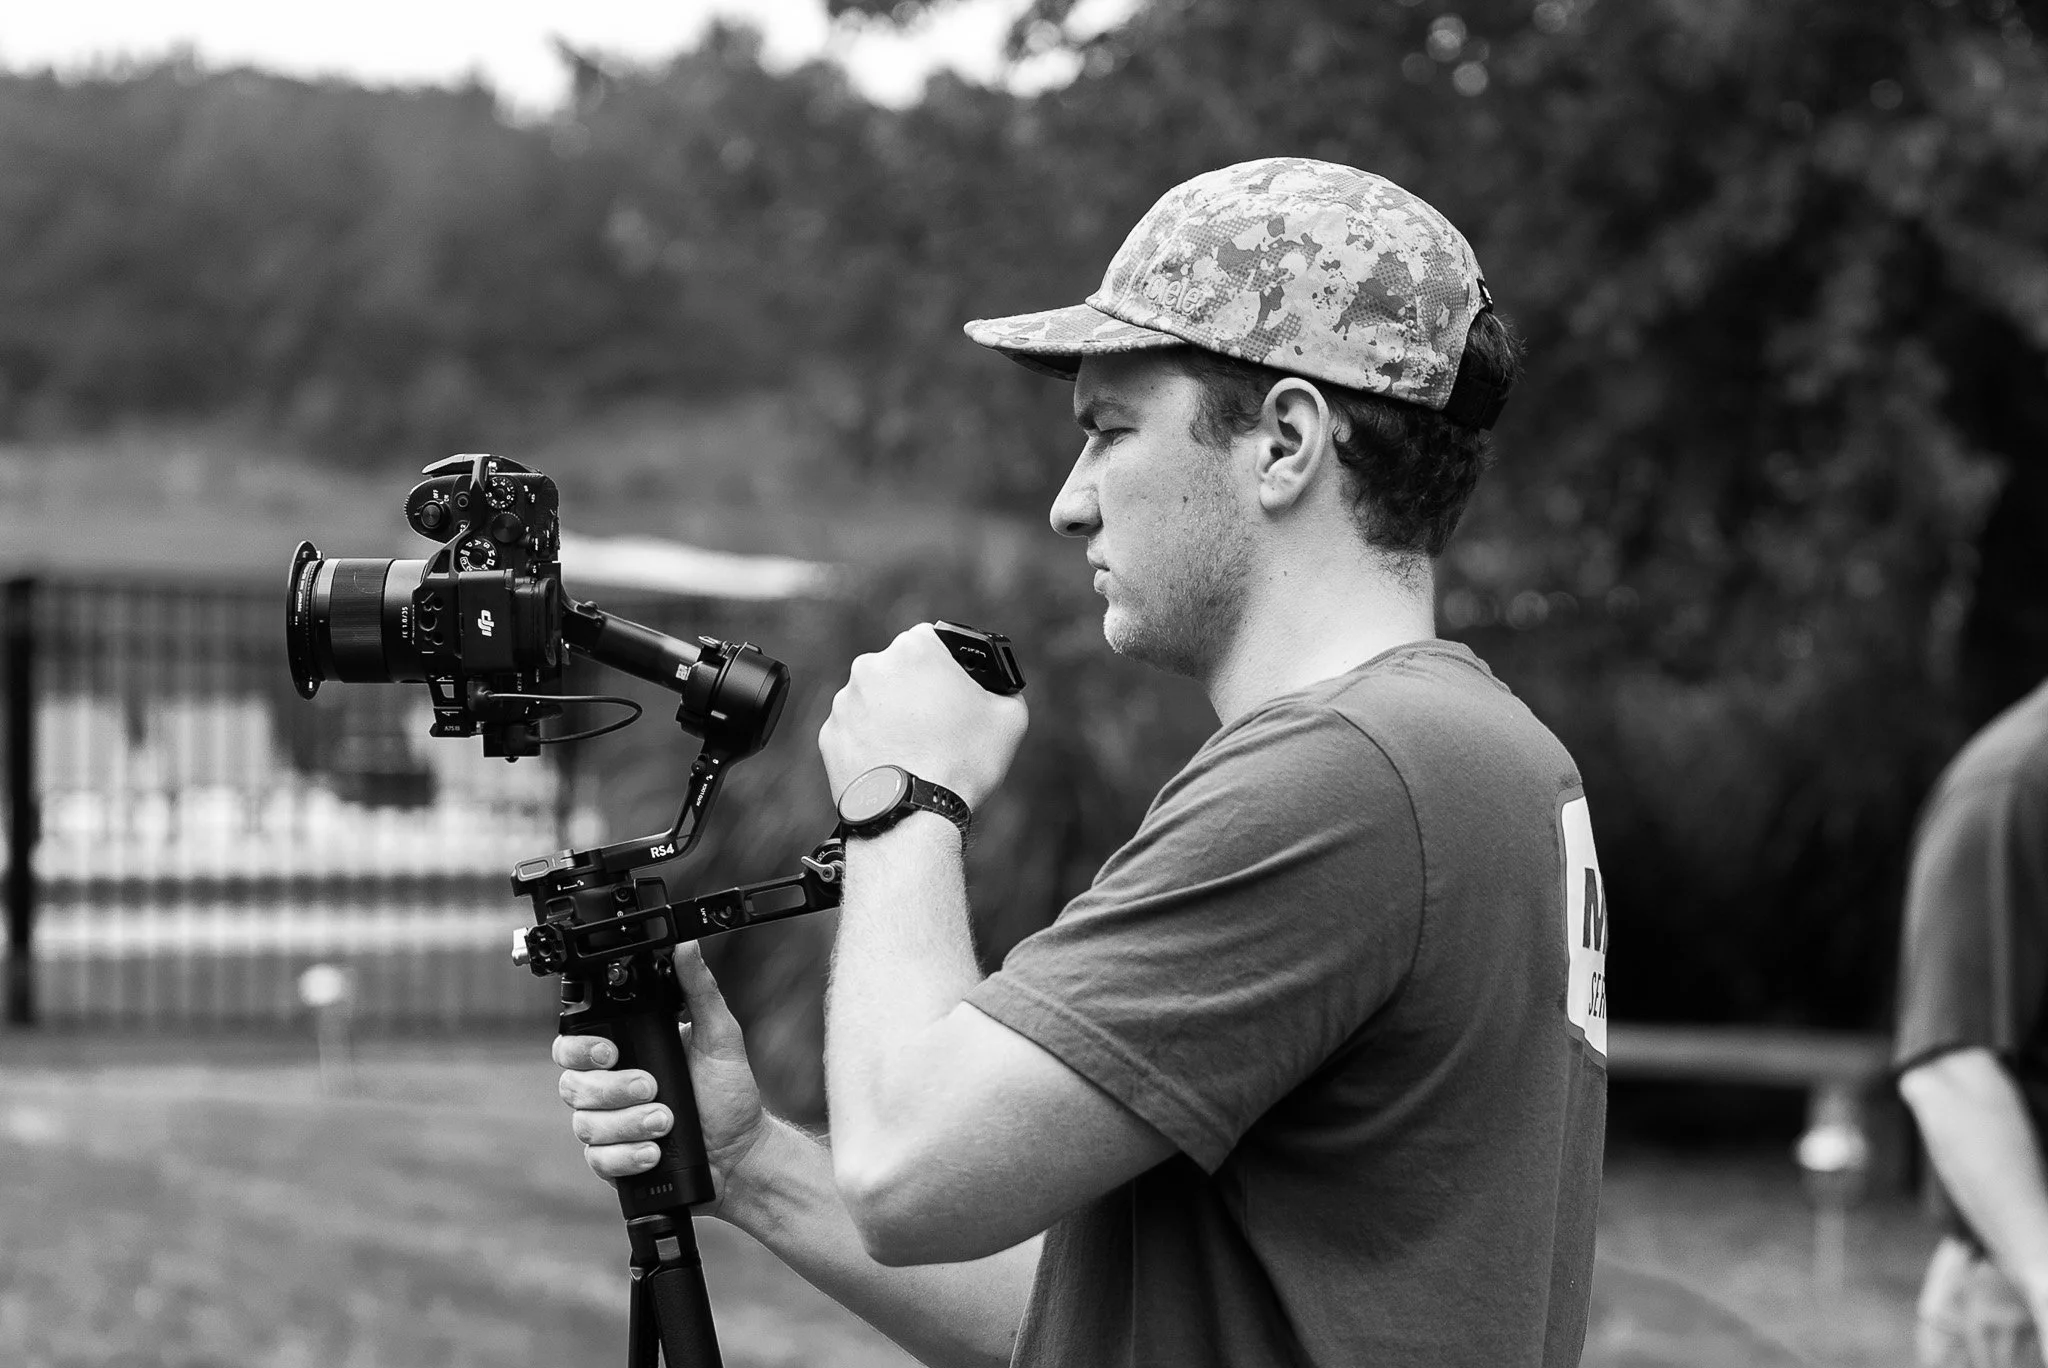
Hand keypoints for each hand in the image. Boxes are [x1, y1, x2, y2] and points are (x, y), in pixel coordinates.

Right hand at [553, 943, 765, 1219]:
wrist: (740, 1152)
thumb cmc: (728, 1094)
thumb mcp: (720, 1036)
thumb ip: (699, 990)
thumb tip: (687, 946)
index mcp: (625, 1051)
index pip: (574, 1042)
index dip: (581, 1047)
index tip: (612, 1051)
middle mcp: (607, 1087)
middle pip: (571, 1084)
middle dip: (611, 1089)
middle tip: (650, 1088)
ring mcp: (607, 1125)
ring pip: (585, 1124)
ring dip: (626, 1123)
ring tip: (665, 1123)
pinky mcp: (613, 1162)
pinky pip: (599, 1160)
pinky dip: (626, 1156)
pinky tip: (652, 1152)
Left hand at [819, 623, 1028, 809]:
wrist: (913, 815)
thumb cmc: (963, 761)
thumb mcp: (1010, 717)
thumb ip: (1004, 689)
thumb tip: (997, 690)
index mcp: (914, 649)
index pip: (932, 641)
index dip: (947, 666)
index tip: (954, 692)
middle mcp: (871, 666)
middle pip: (899, 670)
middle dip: (916, 691)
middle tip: (938, 725)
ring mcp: (845, 702)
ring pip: (874, 701)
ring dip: (892, 717)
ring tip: (916, 751)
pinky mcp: (829, 735)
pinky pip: (856, 732)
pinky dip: (871, 743)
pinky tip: (893, 765)